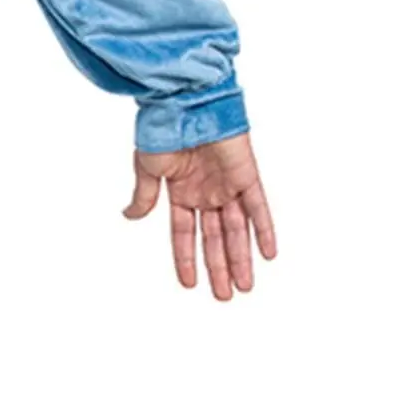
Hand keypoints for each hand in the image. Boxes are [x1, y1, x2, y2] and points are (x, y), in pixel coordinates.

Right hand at [123, 133, 275, 298]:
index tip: (189, 285)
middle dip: (219, 267)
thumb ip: (144, 197)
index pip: (184, 233)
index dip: (186, 258)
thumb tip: (130, 216)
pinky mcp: (247, 176)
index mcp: (181, 191)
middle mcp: (206, 192)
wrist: (183, 102)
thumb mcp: (146, 169)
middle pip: (215, 238)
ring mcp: (228, 185)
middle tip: (225, 296)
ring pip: (236, 230)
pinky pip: (259, 208)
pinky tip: (267, 254)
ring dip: (240, 258)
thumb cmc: (162, 128)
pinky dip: (264, 230)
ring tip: (243, 286)